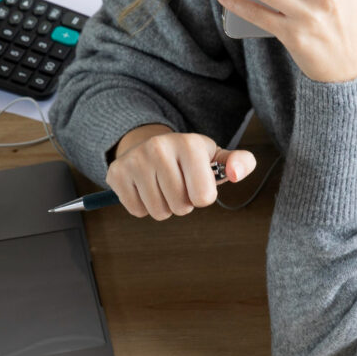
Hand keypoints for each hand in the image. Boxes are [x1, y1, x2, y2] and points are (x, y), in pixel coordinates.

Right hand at [107, 125, 256, 219]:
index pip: (204, 198)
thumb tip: (236, 174)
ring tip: (162, 186)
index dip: (202, 196)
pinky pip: (137, 211)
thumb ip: (240, 163)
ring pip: (158, 211)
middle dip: (183, 203)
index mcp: (188, 144)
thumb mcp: (216, 157)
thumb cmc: (189, 158)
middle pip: (180, 207)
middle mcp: (159, 148)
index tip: (197, 182)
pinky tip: (145, 187)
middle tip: (178, 185)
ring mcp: (135, 160)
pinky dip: (144, 206)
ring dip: (164, 206)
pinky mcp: (116, 173)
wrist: (149, 144)